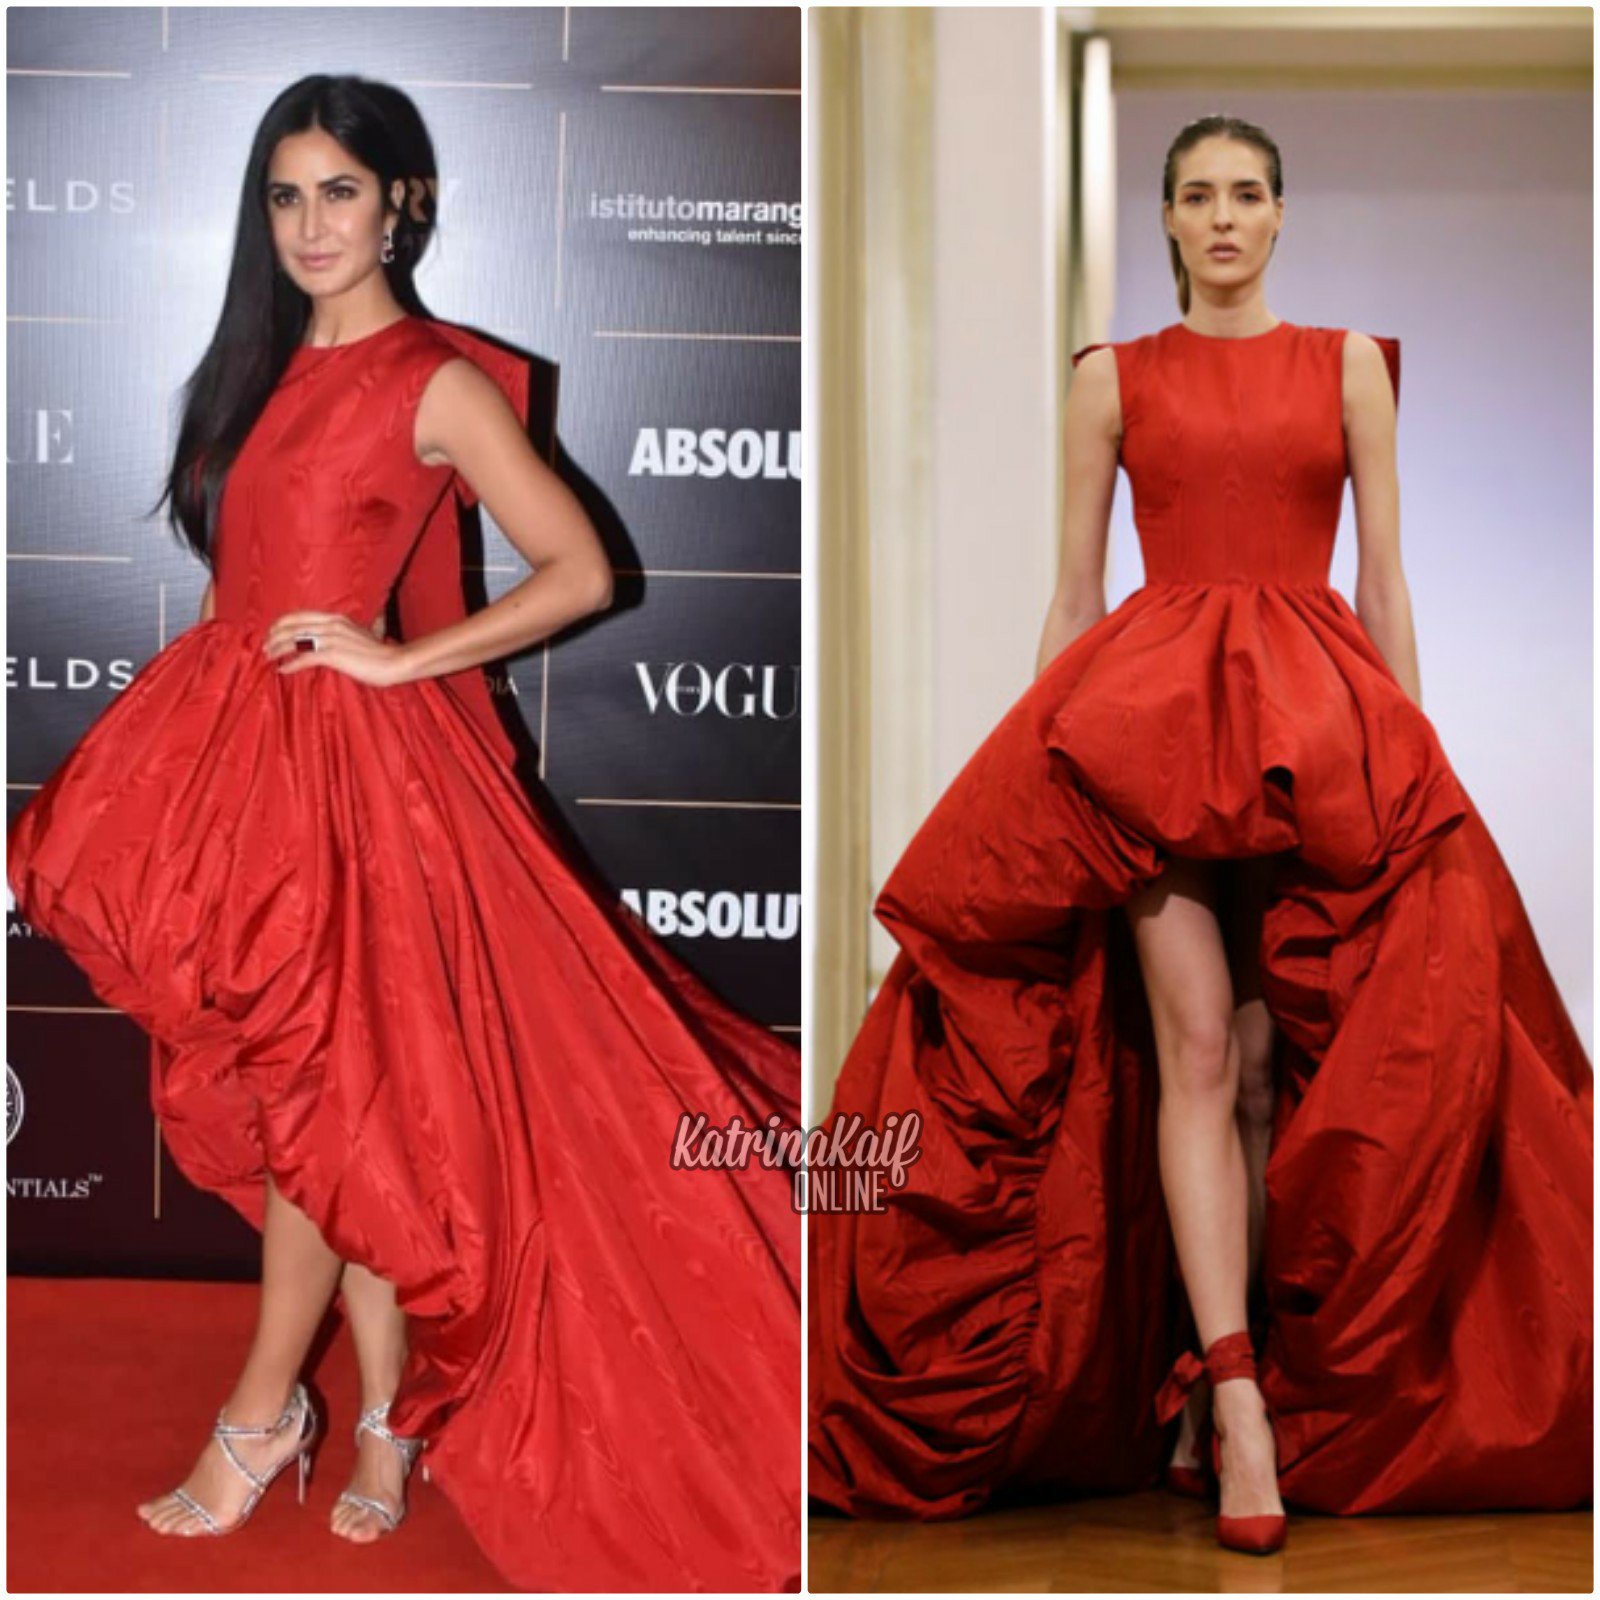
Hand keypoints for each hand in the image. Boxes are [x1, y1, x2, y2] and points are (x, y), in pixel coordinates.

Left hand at [262, 610, 407, 687]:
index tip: (273, 632)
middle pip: (293, 626)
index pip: (301, 615)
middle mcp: (331, 624)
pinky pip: (303, 658)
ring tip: (269, 657)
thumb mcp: (362, 634)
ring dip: (277, 649)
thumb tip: (337, 638)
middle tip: (265, 646)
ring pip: (294, 640)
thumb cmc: (381, 652)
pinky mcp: (333, 654)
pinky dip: (290, 664)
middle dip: (274, 635)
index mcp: (336, 618)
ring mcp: (331, 639)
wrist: (395, 662)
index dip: (283, 623)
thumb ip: (347, 632)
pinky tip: (283, 670)